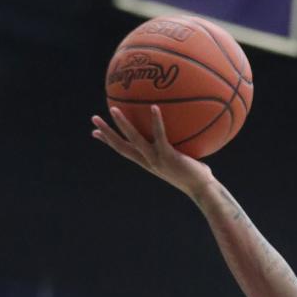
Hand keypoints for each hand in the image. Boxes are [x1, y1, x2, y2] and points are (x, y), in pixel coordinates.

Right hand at [91, 104, 214, 198]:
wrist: (202, 189)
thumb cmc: (195, 175)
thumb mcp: (181, 159)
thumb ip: (175, 146)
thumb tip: (179, 128)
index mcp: (148, 162)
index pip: (124, 150)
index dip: (109, 142)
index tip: (95, 133)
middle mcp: (148, 162)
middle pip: (122, 146)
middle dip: (107, 133)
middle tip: (93, 119)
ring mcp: (157, 159)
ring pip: (134, 141)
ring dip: (123, 125)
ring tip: (113, 109)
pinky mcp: (168, 156)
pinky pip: (160, 136)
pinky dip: (157, 122)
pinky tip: (154, 107)